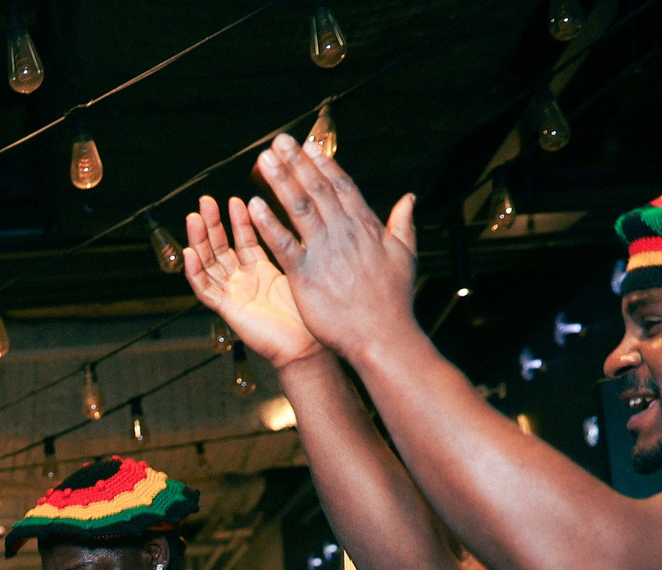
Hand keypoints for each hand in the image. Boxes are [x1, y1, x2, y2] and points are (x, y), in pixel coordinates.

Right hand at [183, 196, 321, 370]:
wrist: (308, 346)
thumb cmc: (311, 315)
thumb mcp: (300, 270)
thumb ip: (292, 245)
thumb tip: (302, 218)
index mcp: (261, 272)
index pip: (242, 240)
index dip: (237, 220)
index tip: (236, 199)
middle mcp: (243, 282)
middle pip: (220, 248)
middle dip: (212, 224)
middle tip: (205, 201)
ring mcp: (233, 295)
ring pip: (208, 265)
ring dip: (199, 241)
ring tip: (194, 218)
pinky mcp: (227, 310)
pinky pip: (205, 290)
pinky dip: (195, 272)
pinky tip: (190, 254)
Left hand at [244, 134, 420, 363]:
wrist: (382, 336)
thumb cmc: (393, 302)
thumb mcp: (405, 255)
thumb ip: (403, 223)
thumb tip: (409, 198)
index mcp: (365, 227)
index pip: (340, 187)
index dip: (322, 165)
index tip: (308, 147)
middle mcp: (343, 233)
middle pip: (316, 190)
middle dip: (296, 163)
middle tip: (278, 142)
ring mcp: (324, 252)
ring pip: (298, 208)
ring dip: (279, 181)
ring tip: (263, 160)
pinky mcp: (305, 275)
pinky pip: (283, 244)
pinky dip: (268, 223)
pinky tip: (252, 206)